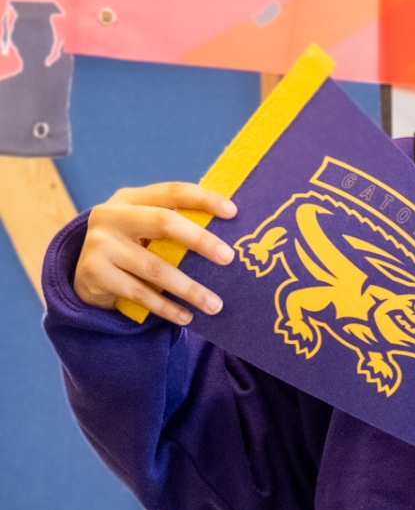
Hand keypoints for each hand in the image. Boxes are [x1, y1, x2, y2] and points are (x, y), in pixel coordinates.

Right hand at [73, 182, 236, 325]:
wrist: (86, 275)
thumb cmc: (132, 247)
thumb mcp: (147, 230)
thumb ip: (176, 225)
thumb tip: (232, 231)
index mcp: (130, 199)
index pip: (172, 192)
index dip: (203, 199)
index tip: (233, 212)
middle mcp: (111, 216)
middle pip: (162, 222)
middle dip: (200, 239)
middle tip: (229, 258)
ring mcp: (100, 244)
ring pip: (154, 267)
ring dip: (189, 288)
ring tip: (215, 305)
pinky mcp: (94, 273)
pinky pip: (139, 293)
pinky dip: (166, 308)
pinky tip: (187, 317)